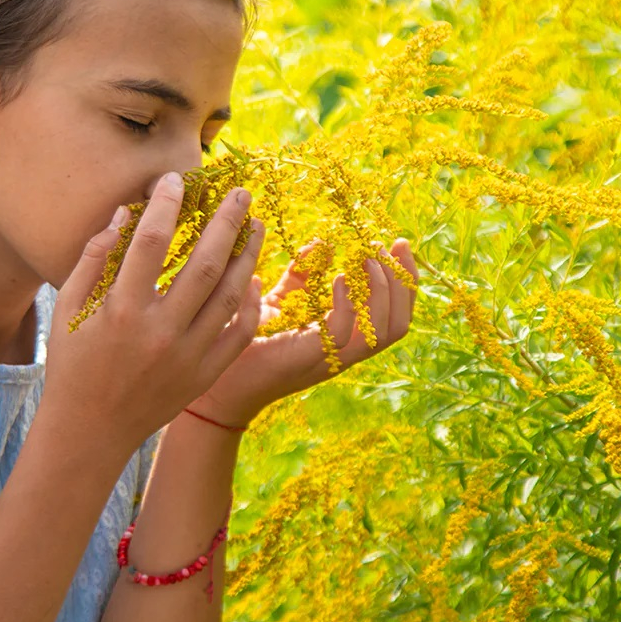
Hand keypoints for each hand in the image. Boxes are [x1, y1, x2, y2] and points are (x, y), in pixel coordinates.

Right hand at [42, 172, 266, 457]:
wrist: (90, 432)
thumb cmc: (73, 365)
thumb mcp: (67, 309)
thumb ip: (93, 259)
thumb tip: (124, 214)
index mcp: (121, 311)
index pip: (151, 243)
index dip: (166, 205)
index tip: (176, 179)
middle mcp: (159, 332)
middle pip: (204, 263)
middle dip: (226, 221)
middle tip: (241, 192)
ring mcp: (187, 356)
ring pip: (229, 294)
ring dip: (247, 255)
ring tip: (256, 225)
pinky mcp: (204, 375)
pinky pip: (238, 332)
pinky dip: (249, 302)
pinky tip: (251, 277)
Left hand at [187, 237, 419, 428]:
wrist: (215, 378)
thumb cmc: (248, 339)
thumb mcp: (281, 300)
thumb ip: (303, 275)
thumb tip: (322, 243)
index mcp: (344, 338)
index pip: (394, 315)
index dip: (404, 280)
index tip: (399, 243)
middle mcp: (345, 351)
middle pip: (398, 324)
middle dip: (402, 281)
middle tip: (387, 246)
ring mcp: (330, 357)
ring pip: (383, 331)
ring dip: (383, 290)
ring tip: (366, 258)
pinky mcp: (308, 356)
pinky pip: (344, 332)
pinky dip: (349, 303)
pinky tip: (338, 277)